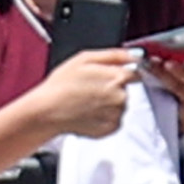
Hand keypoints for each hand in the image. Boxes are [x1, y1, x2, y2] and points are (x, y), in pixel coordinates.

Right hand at [17, 46, 142, 142]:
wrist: (47, 111)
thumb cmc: (62, 84)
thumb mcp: (85, 58)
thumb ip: (114, 55)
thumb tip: (134, 54)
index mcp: (116, 77)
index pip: (135, 73)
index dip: (119, 73)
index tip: (106, 77)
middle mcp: (121, 97)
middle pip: (126, 90)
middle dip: (112, 88)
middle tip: (90, 89)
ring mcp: (116, 114)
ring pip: (119, 105)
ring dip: (108, 103)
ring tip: (87, 102)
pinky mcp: (111, 128)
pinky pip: (114, 120)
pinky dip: (104, 117)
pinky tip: (88, 112)